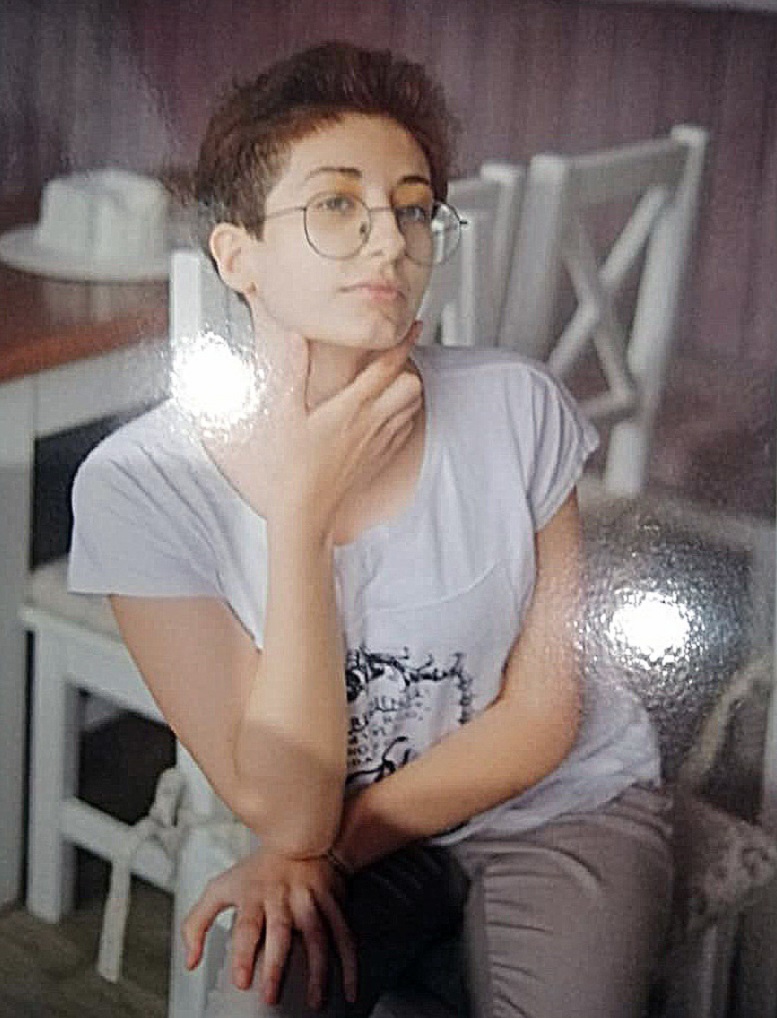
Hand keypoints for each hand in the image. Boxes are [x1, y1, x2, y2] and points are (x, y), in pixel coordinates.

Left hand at [182, 848, 355, 1008]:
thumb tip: (190, 962)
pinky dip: (349, 962)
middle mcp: (283, 896)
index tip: (242, 981)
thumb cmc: (256, 871)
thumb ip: (197, 923)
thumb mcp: (220, 887)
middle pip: (281, 931)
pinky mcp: (332, 900)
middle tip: (271, 996)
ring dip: (318, 970)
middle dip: (277, 965)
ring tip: (314, 1000)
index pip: (247, 926)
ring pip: (318, 934)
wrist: (299, 834)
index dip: (243, 954)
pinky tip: (349, 987)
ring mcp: (310, 897)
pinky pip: (344, 933)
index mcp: (254, 894)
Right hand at [200, 315, 422, 537]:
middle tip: (393, 358)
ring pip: (413, 405)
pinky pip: (407, 427)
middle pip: (413, 383)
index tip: (411, 325)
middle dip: (407, 367)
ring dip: (406, 389)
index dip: (403, 340)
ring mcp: (381, 441)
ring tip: (389, 382)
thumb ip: (293, 372)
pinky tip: (386, 412)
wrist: (308, 510)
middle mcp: (373, 422)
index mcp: (351, 407)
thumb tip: (294, 338)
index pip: (387, 366)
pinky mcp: (383, 456)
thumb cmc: (293, 466)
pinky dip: (404, 414)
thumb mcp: (286, 414)